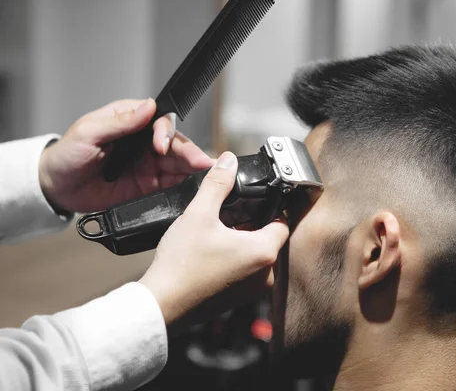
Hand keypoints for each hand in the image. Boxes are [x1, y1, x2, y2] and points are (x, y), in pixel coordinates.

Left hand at [38, 98, 212, 212]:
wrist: (56, 188)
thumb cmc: (67, 155)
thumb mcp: (88, 133)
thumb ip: (120, 122)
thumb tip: (148, 106)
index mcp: (130, 121)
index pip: (159, 121)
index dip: (165, 133)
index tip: (161, 146)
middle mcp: (143, 142)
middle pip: (175, 144)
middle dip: (189, 153)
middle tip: (201, 163)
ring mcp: (148, 164)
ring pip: (177, 165)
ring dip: (191, 169)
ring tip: (204, 176)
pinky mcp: (148, 186)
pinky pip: (170, 185)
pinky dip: (183, 187)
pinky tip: (193, 189)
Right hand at [139, 152, 289, 328]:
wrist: (161, 305)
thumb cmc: (181, 265)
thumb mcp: (199, 214)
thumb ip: (218, 184)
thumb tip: (229, 161)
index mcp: (263, 252)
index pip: (282, 222)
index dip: (269, 207)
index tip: (251, 201)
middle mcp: (265, 275)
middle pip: (269, 238)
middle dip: (252, 224)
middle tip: (228, 215)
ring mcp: (251, 290)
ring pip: (256, 255)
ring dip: (242, 242)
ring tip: (217, 234)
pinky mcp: (237, 299)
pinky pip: (245, 272)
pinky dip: (233, 260)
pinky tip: (211, 254)